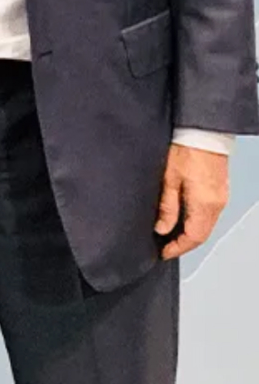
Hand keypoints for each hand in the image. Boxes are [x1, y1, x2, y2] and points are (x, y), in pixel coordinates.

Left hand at [155, 143, 229, 260]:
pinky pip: (210, 215)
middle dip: (183, 244)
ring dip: (190, 234)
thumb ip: (167, 206)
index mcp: (204, 203)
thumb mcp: (168, 179)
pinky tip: (183, 220)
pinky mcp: (220, 190)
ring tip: (170, 236)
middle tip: (165, 247)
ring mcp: (221, 198)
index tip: (163, 253)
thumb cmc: (184, 150)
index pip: (193, 237)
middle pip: (202, 234)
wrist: (202, 131)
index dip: (178, 248)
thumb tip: (162, 229)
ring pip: (206, 225)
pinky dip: (196, 222)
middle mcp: (217, 204)